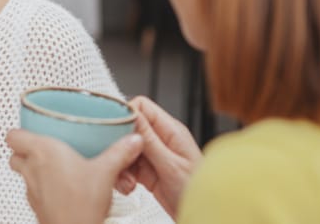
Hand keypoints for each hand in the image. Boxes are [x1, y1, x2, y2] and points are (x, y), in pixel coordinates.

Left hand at [7, 129, 143, 223]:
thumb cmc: (80, 205)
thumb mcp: (106, 172)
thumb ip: (119, 153)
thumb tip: (132, 141)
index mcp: (42, 152)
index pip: (12, 135)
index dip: (20, 131)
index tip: (31, 127)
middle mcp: (31, 169)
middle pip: (14, 154)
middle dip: (25, 150)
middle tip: (41, 147)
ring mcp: (31, 189)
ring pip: (22, 173)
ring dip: (33, 169)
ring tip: (53, 167)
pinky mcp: (36, 206)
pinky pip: (33, 191)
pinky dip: (42, 187)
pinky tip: (61, 189)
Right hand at [115, 96, 201, 217]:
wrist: (202, 217)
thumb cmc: (199, 192)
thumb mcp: (171, 165)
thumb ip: (150, 140)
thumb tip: (132, 114)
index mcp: (171, 131)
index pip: (142, 107)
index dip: (126, 115)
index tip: (116, 130)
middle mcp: (161, 140)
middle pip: (129, 129)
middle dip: (120, 145)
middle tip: (120, 159)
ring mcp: (153, 155)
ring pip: (124, 149)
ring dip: (121, 164)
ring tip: (127, 180)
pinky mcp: (146, 171)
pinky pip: (126, 166)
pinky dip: (123, 176)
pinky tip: (129, 187)